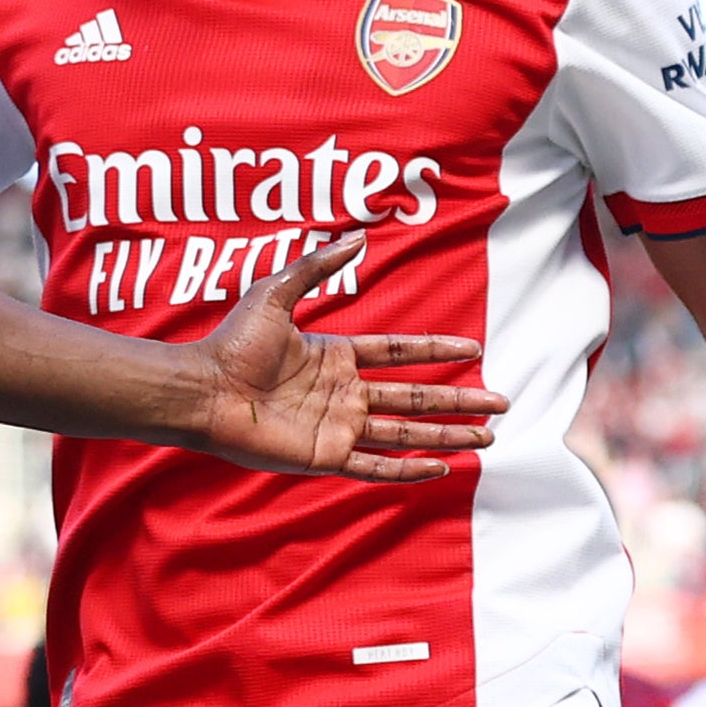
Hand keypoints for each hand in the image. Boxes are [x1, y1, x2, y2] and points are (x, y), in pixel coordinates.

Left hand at [191, 235, 503, 482]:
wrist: (204, 389)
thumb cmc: (232, 343)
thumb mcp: (275, 292)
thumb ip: (317, 266)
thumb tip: (356, 236)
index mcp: (336, 355)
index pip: (399, 352)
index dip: (436, 349)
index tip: (474, 349)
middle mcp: (343, 392)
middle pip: (415, 396)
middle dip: (458, 400)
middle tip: (501, 403)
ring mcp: (337, 426)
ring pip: (406, 432)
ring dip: (447, 435)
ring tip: (488, 437)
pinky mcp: (326, 456)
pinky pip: (377, 466)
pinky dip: (410, 469)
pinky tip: (442, 468)